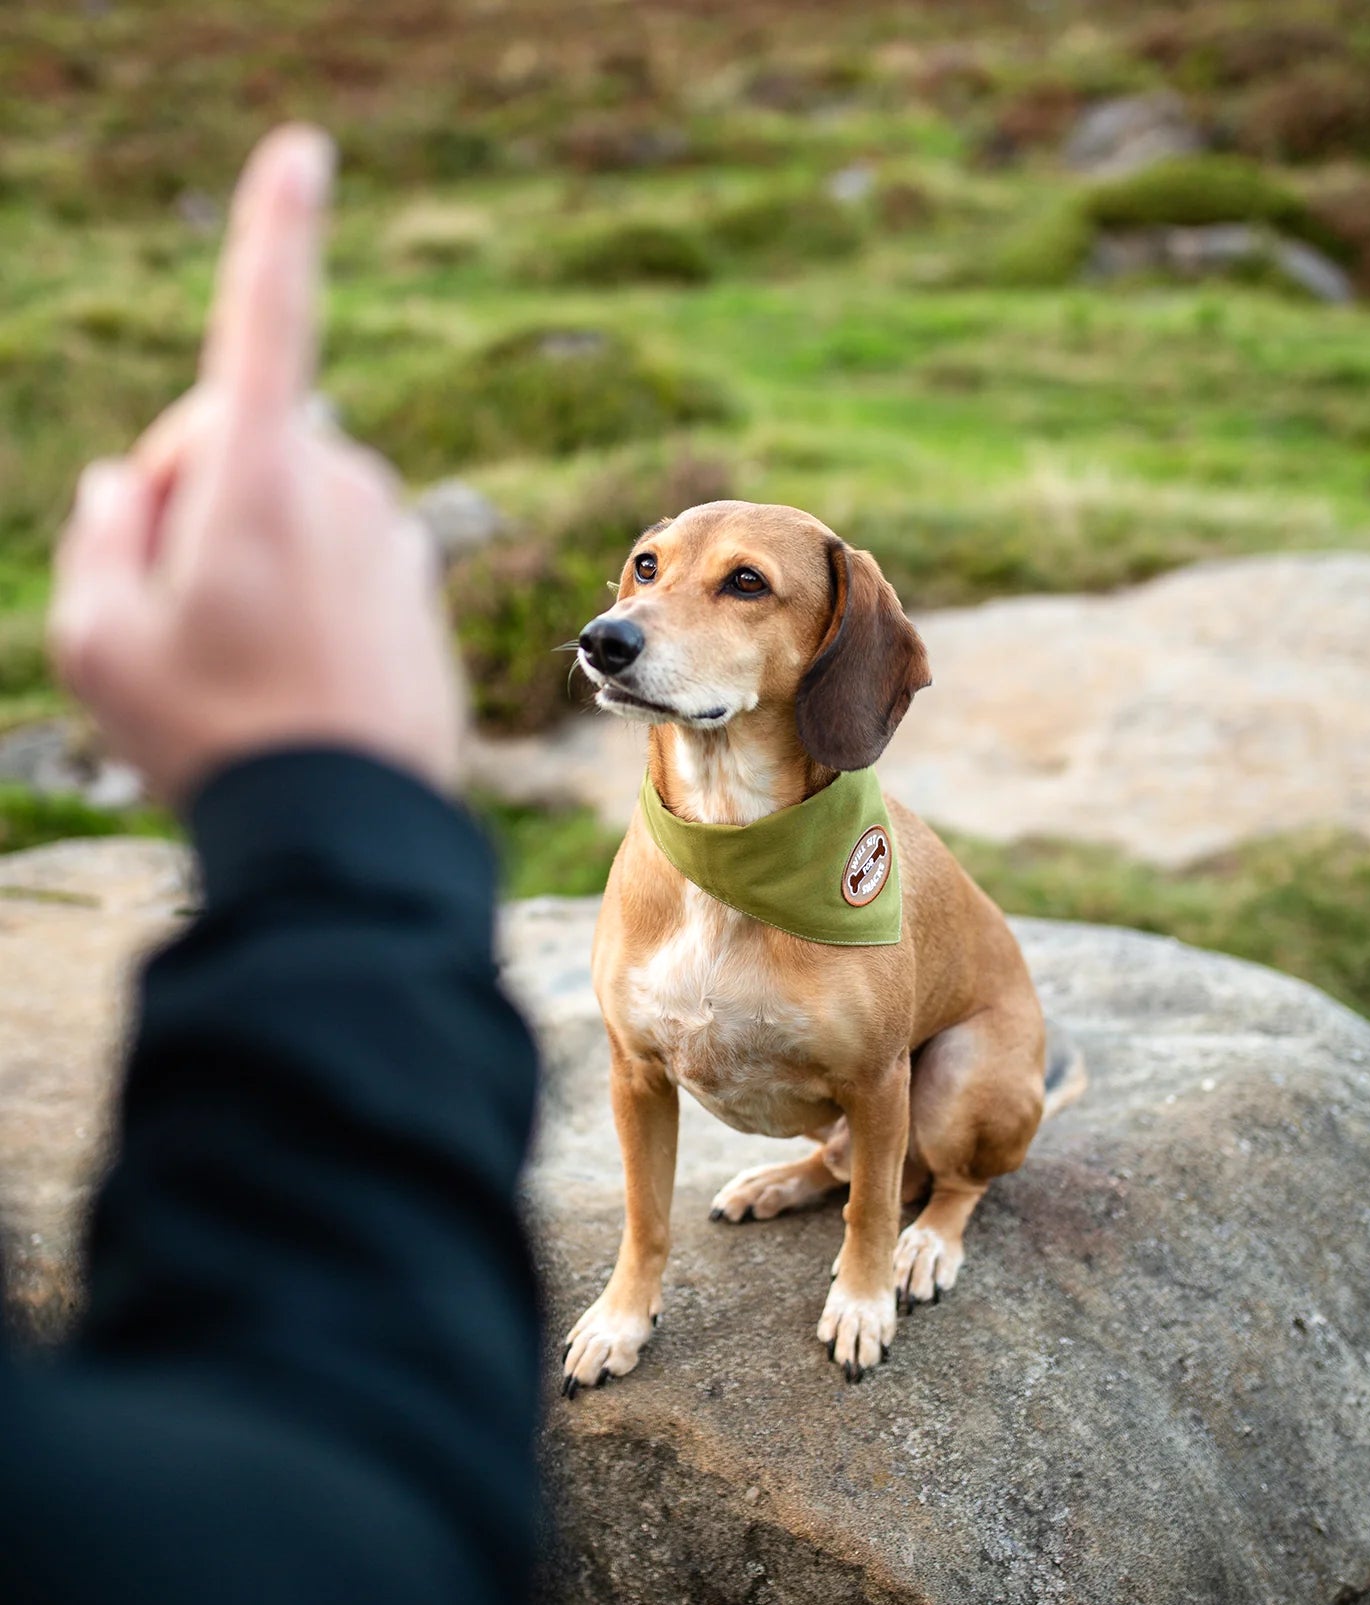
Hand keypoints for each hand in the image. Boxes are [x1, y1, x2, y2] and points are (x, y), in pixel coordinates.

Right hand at [50, 126, 462, 807]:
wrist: (346, 833)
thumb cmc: (209, 736)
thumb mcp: (97, 638)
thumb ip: (104, 530)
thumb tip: (139, 485)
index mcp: (264, 476)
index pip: (266, 325)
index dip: (276, 235)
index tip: (305, 154)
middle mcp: (345, 487)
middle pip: (247, 438)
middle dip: (200, 492)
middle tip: (176, 612)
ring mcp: (393, 538)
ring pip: (298, 503)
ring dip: (256, 549)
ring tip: (245, 663)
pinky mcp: (421, 587)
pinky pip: (345, 556)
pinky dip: (311, 590)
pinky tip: (297, 675)